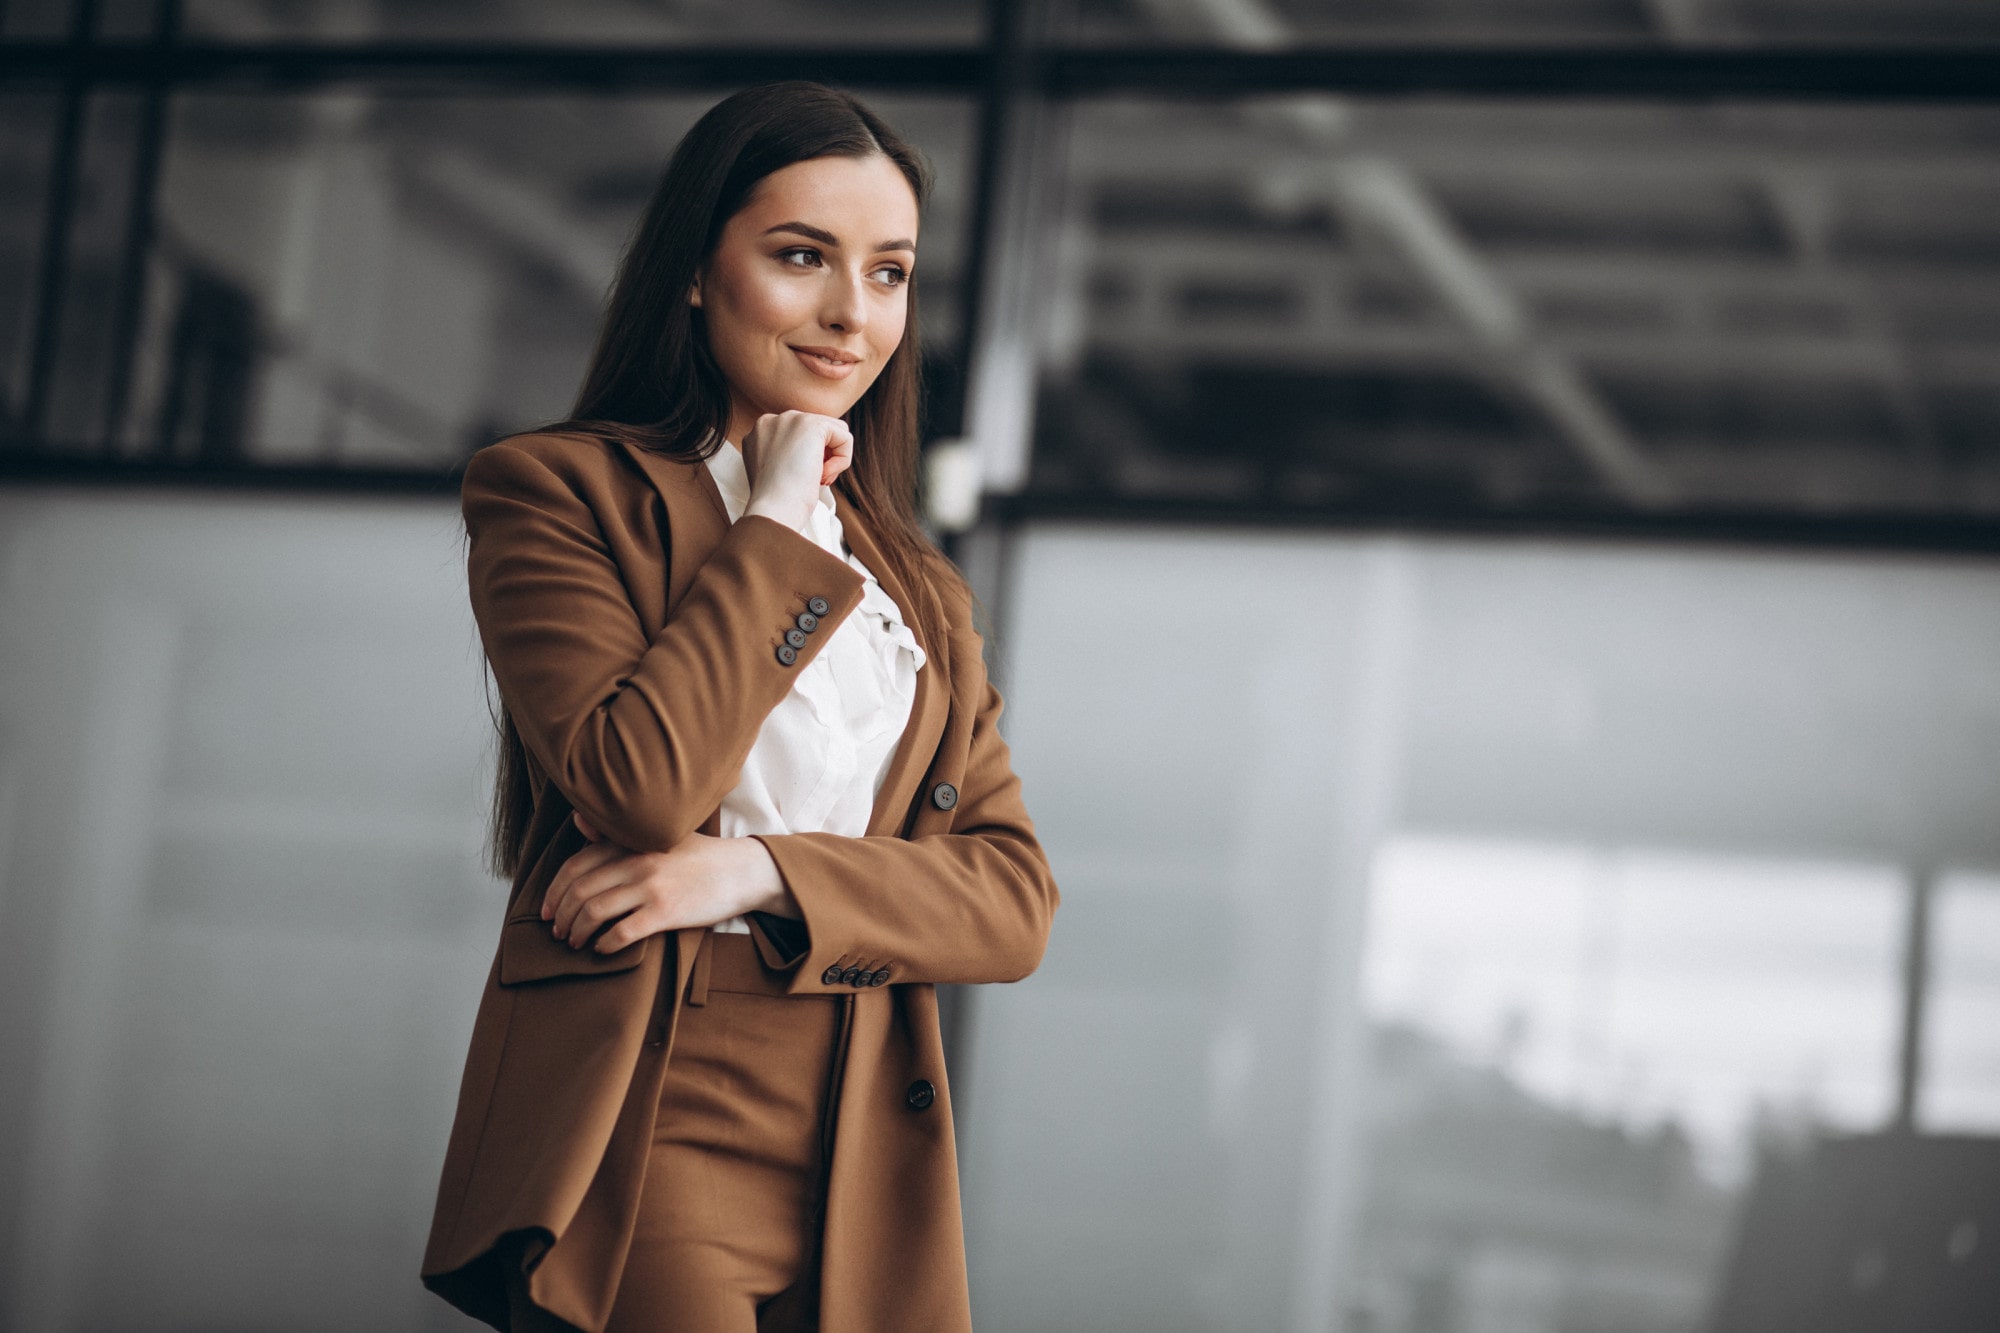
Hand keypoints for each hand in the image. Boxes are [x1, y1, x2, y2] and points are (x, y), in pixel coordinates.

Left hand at [543, 812, 797, 952]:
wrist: (742, 871)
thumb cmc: (699, 856)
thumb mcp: (659, 837)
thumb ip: (618, 835)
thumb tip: (577, 822)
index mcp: (631, 842)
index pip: (576, 865)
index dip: (554, 891)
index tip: (547, 910)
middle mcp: (636, 861)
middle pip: (580, 890)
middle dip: (561, 915)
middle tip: (557, 932)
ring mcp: (651, 887)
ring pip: (595, 912)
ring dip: (577, 931)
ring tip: (575, 942)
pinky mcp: (666, 912)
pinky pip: (621, 932)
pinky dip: (604, 944)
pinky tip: (601, 949)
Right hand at [741, 410, 852, 530]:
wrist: (772, 510)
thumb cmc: (777, 502)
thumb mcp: (778, 471)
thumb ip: (790, 454)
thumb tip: (816, 452)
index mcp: (762, 432)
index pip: (801, 436)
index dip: (809, 460)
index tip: (799, 481)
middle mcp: (773, 420)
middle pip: (819, 431)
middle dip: (822, 458)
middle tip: (810, 482)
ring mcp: (790, 419)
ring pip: (835, 432)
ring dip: (833, 460)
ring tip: (817, 479)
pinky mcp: (811, 424)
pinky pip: (844, 437)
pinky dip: (842, 461)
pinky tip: (823, 476)